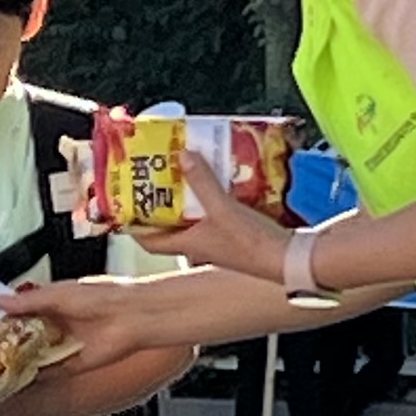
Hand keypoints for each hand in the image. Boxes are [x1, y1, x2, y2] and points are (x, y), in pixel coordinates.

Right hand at [2, 275, 156, 371]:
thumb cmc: (103, 297)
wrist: (131, 318)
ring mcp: (66, 344)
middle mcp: (60, 325)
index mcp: (56, 303)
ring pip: (37, 355)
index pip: (24, 311)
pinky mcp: (74, 363)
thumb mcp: (59, 294)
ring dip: (21, 360)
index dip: (6, 317)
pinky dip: (38, 375)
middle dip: (10, 341)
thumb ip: (29, 301)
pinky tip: (21, 377)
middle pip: (28, 336)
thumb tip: (1, 301)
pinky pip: (52, 372)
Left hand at [141, 164, 288, 280]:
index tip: (126, 207)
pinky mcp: (237, 235)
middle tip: (159, 178)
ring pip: (195, 218)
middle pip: (171, 225)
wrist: (289, 259)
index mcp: (189, 244)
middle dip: (163, 203)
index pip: (150, 242)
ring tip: (188, 173)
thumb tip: (182, 156)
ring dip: (189, 198)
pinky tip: (220, 181)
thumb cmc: (253, 244)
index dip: (135, 227)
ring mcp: (219, 241)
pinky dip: (214, 199)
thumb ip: (202, 181)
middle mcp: (201, 245)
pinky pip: (217, 215)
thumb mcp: (223, 208)